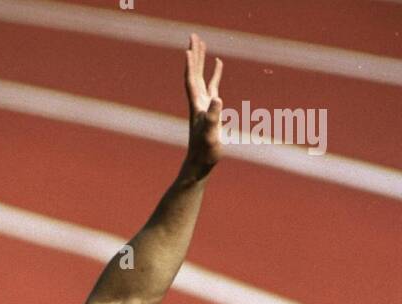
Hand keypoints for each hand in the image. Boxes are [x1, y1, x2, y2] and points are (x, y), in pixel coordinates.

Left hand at [183, 33, 222, 177]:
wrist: (200, 163)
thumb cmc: (205, 151)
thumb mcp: (211, 134)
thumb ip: (214, 117)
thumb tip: (217, 99)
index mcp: (196, 106)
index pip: (191, 81)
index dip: (190, 66)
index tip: (188, 49)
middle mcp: (197, 101)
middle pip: (193, 73)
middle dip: (194, 54)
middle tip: (194, 36)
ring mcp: (203, 103)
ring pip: (200, 76)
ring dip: (201, 59)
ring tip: (202, 42)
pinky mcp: (210, 108)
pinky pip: (212, 85)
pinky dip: (215, 73)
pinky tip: (218, 62)